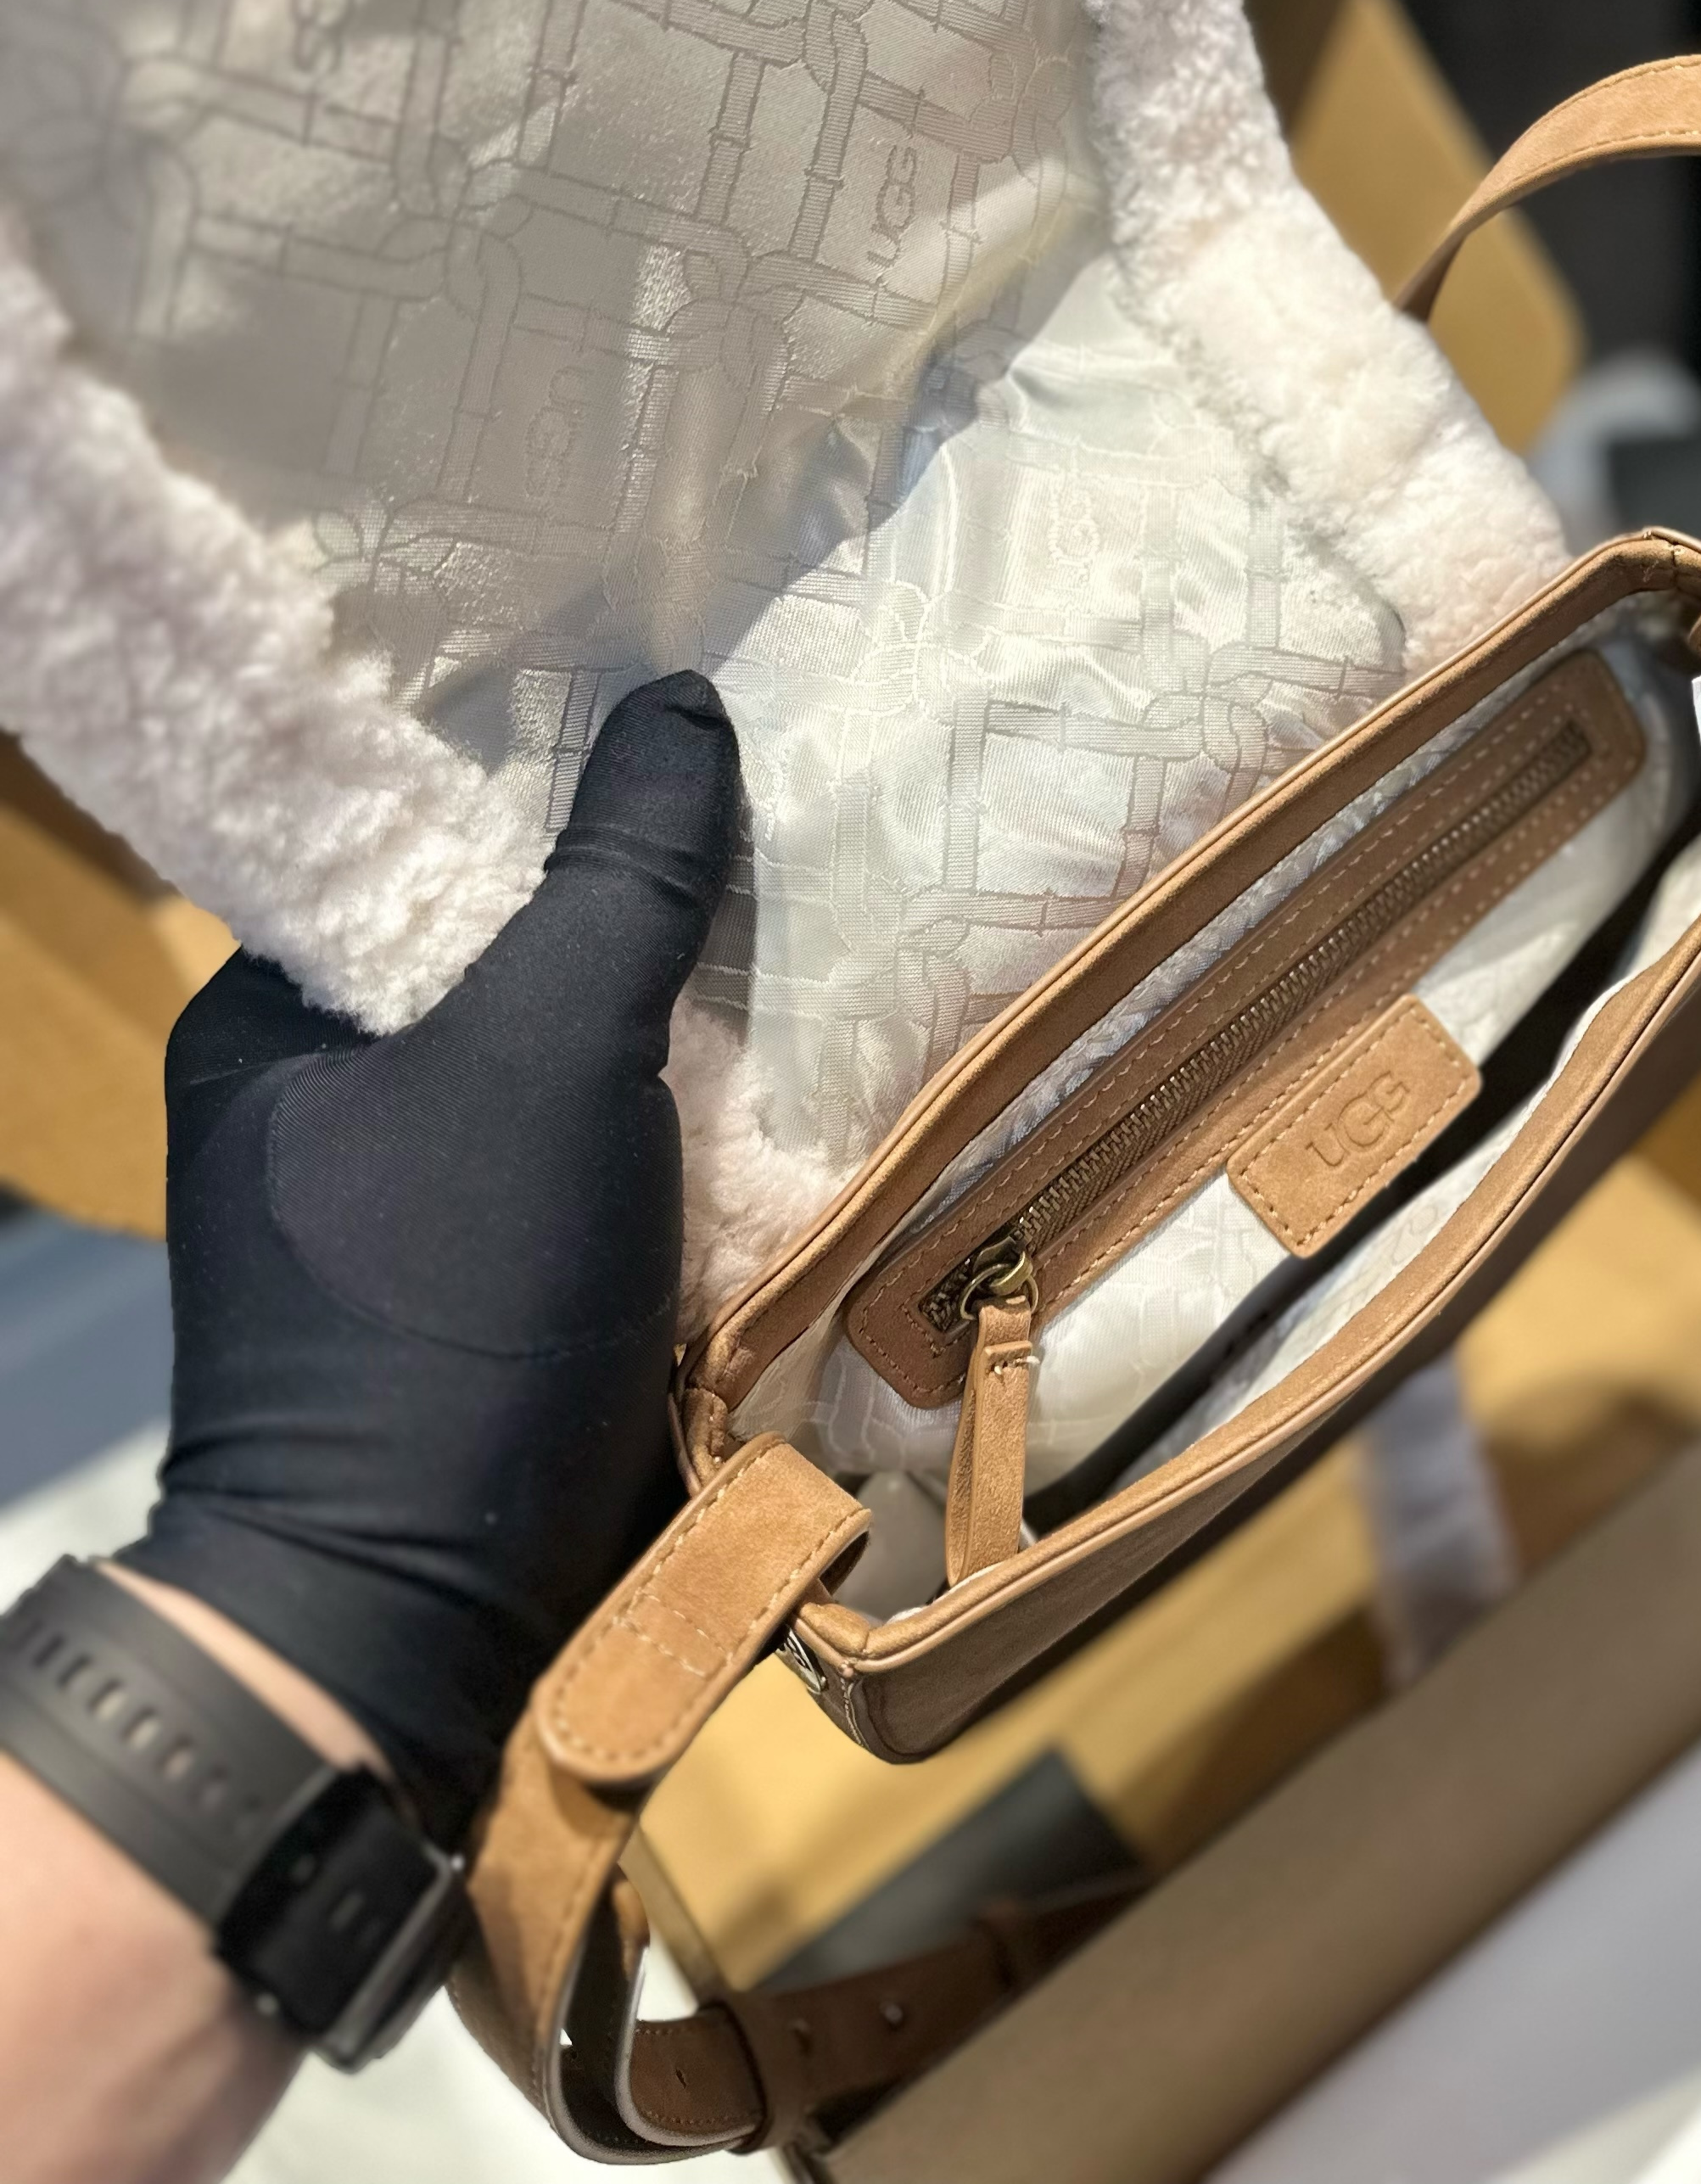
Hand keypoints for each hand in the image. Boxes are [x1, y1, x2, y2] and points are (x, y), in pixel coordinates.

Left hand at [116, 672, 740, 1845]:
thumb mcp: (549, 1053)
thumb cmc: (449, 1308)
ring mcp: (398, 1213)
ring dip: (671, 1025)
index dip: (545, 767)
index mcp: (267, 1017)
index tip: (677, 715)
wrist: (412, 1631)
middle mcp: (316, 1099)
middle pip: (499, 944)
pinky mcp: (484, 1300)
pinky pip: (592, 1164)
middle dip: (632, 903)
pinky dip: (675, 1133)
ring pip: (560, 1058)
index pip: (409, 834)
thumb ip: (622, 875)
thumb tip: (680, 699)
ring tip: (803, 926)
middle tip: (772, 817)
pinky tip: (782, 1082)